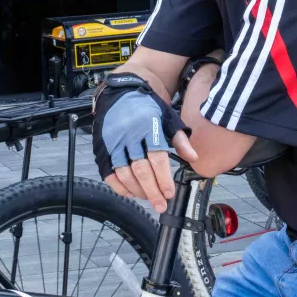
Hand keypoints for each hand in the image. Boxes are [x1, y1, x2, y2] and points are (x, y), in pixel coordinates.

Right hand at [93, 78, 196, 213]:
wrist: (121, 92)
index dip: (163, 178)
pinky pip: (109, 173)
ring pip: (124, 173)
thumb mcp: (168, 117)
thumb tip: (193, 157)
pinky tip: (131, 193)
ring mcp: (113, 142)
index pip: (156, 158)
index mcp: (148, 127)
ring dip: (137, 190)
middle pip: (140, 169)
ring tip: (149, 198)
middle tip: (160, 205)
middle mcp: (129, 135)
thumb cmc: (147, 106)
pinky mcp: (103, 148)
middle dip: (151, 191)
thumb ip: (179, 139)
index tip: (169, 193)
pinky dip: (119, 186)